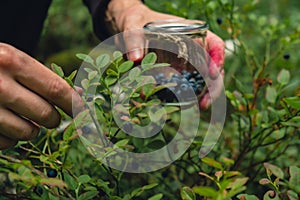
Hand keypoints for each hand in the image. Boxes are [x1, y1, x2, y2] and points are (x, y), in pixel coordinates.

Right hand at [0, 43, 77, 149]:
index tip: (84, 113)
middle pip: (46, 114)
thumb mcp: (12, 60)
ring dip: (32, 129)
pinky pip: (7, 144)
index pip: (56, 89)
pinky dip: (10, 138)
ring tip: (22, 117)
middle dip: (53, 119)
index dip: (74, 104)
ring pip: (28, 133)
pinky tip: (2, 123)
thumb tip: (78, 96)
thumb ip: (42, 78)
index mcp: (11, 61)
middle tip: (49, 116)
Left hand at [107, 0, 224, 108]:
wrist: (130, 33)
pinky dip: (188, 97)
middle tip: (205, 102)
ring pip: (204, 80)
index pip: (214, 43)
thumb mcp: (134, 27)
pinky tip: (183, 106)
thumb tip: (136, 58)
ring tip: (199, 107)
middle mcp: (193, 49)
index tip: (213, 74)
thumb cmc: (136, 24)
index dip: (218, 58)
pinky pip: (187, 87)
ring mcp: (187, 63)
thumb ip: (133, 39)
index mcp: (191, 33)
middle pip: (212, 67)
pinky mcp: (176, 75)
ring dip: (204, 95)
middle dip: (213, 86)